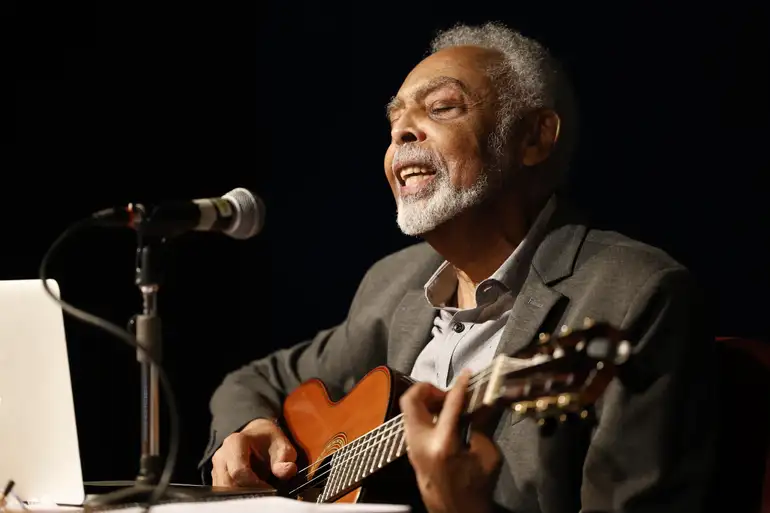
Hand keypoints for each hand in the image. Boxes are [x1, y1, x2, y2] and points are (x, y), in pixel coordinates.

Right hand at [211, 418, 297, 486]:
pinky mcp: (216, 476)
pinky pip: (223, 491)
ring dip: (241, 494)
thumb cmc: (269, 441)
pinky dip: (236, 495)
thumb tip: (287, 470)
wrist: (257, 435)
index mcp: (235, 442)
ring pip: (224, 489)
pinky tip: (250, 491)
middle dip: (247, 491)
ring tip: (258, 491)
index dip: (254, 484)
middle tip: (264, 492)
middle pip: (229, 483)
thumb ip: (285, 459)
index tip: (269, 488)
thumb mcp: (282, 446)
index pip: (239, 471)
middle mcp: (221, 454)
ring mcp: (216, 466)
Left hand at [399, 371, 500, 512]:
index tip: (467, 374)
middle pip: (412, 400)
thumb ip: (482, 425)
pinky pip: (412, 422)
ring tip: (448, 406)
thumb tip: (485, 401)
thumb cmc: (476, 489)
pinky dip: (425, 413)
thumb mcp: (487, 456)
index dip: (460, 385)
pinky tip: (443, 420)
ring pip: (408, 410)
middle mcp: (420, 442)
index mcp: (442, 444)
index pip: (450, 404)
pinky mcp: (410, 451)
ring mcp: (411, 447)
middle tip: (448, 394)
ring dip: (426, 401)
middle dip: (429, 388)